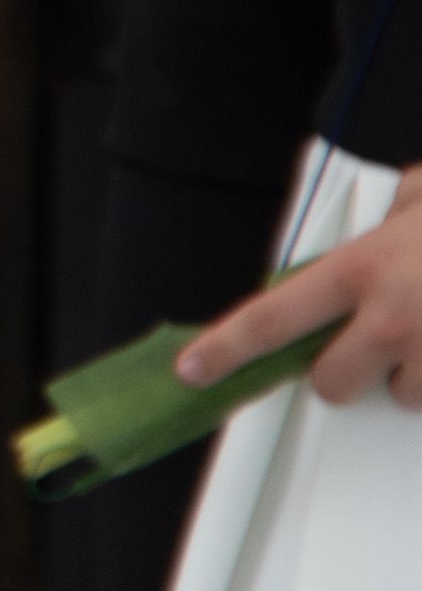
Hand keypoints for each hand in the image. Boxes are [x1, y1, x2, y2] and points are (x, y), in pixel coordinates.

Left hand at [177, 180, 421, 405]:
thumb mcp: (413, 197)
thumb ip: (372, 219)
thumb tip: (361, 222)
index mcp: (356, 268)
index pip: (269, 318)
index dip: (225, 349)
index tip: (192, 370)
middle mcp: (387, 317)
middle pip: (328, 381)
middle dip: (338, 372)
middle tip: (366, 339)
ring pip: (392, 392)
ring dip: (402, 373)